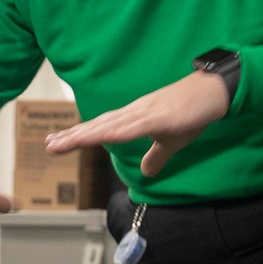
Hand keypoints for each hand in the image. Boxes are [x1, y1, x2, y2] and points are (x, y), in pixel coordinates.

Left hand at [45, 72, 230, 177]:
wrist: (214, 91)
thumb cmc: (192, 113)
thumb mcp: (172, 141)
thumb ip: (157, 156)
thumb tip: (145, 173)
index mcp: (134, 118)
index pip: (101, 128)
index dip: (79, 135)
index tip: (56, 142)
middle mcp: (134, 113)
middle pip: (99, 126)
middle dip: (73, 136)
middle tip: (48, 144)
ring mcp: (145, 113)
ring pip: (110, 126)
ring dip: (86, 134)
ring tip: (64, 142)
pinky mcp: (160, 117)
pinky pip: (135, 127)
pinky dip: (118, 132)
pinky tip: (103, 137)